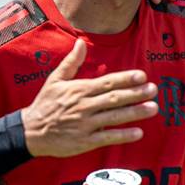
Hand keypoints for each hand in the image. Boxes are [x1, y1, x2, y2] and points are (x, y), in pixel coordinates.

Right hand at [22, 39, 158, 156]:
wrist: (30, 131)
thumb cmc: (45, 104)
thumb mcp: (55, 80)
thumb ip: (71, 62)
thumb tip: (81, 42)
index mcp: (79, 90)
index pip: (107, 82)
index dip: (125, 79)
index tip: (142, 75)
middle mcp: (84, 106)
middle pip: (114, 98)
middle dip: (136, 94)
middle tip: (154, 90)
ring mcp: (85, 125)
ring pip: (114, 117)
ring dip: (135, 113)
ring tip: (152, 108)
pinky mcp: (84, 141)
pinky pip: (107, 137)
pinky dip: (123, 135)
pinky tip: (138, 132)